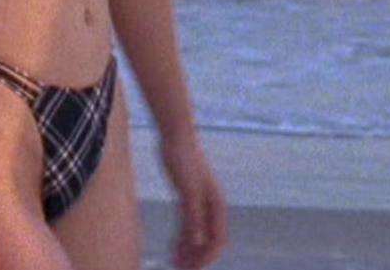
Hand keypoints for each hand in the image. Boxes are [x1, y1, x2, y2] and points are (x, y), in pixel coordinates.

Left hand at [161, 136, 227, 268]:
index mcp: (216, 205)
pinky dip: (182, 237)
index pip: (218, 240)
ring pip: (198, 233)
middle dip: (197, 257)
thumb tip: (199, 242)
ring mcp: (200, 201)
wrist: (175, 134)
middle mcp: (211, 205)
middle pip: (209, 240)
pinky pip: (187, 223)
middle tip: (181, 269)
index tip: (192, 269)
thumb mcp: (188, 191)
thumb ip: (193, 218)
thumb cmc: (183, 159)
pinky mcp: (187, 196)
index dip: (207, 257)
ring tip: (175, 263)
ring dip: (189, 250)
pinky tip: (172, 246)